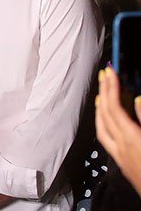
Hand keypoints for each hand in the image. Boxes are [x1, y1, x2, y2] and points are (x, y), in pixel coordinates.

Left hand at [96, 66, 140, 193]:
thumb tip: (137, 99)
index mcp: (132, 139)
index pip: (114, 107)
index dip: (110, 86)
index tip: (109, 70)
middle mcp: (121, 148)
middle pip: (105, 114)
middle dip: (104, 92)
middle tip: (105, 75)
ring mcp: (120, 158)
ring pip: (102, 128)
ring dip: (101, 108)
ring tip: (102, 93)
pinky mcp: (124, 166)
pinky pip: (106, 139)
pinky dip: (104, 125)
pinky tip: (108, 122)